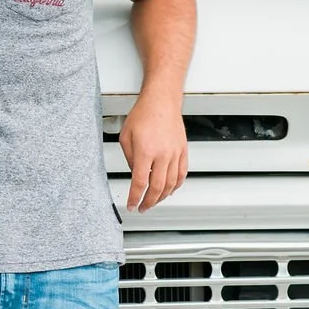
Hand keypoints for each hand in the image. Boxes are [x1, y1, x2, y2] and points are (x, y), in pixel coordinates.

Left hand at [119, 96, 188, 210]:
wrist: (161, 101)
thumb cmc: (143, 114)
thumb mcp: (126, 137)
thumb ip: (129, 159)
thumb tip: (135, 174)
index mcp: (145, 152)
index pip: (140, 183)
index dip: (135, 198)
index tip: (132, 205)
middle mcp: (162, 154)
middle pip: (157, 188)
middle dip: (149, 202)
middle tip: (143, 207)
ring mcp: (174, 153)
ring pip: (172, 184)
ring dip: (162, 197)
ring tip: (154, 201)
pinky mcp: (183, 151)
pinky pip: (182, 174)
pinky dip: (176, 186)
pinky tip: (170, 190)